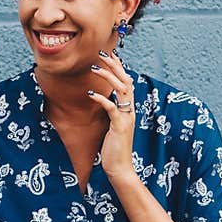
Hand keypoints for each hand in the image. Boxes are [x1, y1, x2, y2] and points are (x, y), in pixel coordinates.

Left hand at [87, 50, 137, 180]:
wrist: (120, 168)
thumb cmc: (114, 148)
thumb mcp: (113, 126)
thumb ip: (112, 112)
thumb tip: (104, 100)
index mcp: (129, 109)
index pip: (126, 82)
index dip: (119, 67)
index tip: (110, 54)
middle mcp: (130, 111)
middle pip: (126, 81)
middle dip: (114, 65)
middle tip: (102, 53)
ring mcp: (126, 118)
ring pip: (121, 90)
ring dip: (108, 76)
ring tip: (95, 67)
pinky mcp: (120, 126)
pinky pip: (112, 108)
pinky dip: (102, 99)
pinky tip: (91, 94)